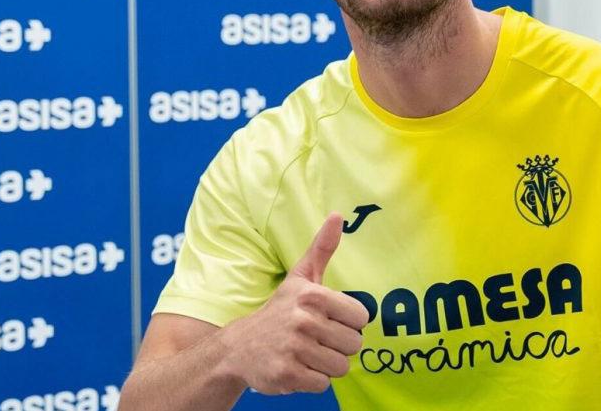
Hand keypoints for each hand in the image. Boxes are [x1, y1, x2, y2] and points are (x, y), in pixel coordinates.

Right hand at [218, 213, 370, 394]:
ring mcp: (295, 349)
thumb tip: (338, 215)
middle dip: (338, 346)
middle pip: (354, 344)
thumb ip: (322, 248)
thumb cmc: (279, 311)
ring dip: (326, 364)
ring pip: (341, 366)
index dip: (348, 323)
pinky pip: (323, 384)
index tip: (327, 320)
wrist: (239, 347)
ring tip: (306, 353)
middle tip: (315, 339)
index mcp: (312, 295)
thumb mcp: (299, 277)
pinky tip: (296, 367)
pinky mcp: (288, 374)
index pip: (361, 318)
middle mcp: (303, 320)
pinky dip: (312, 380)